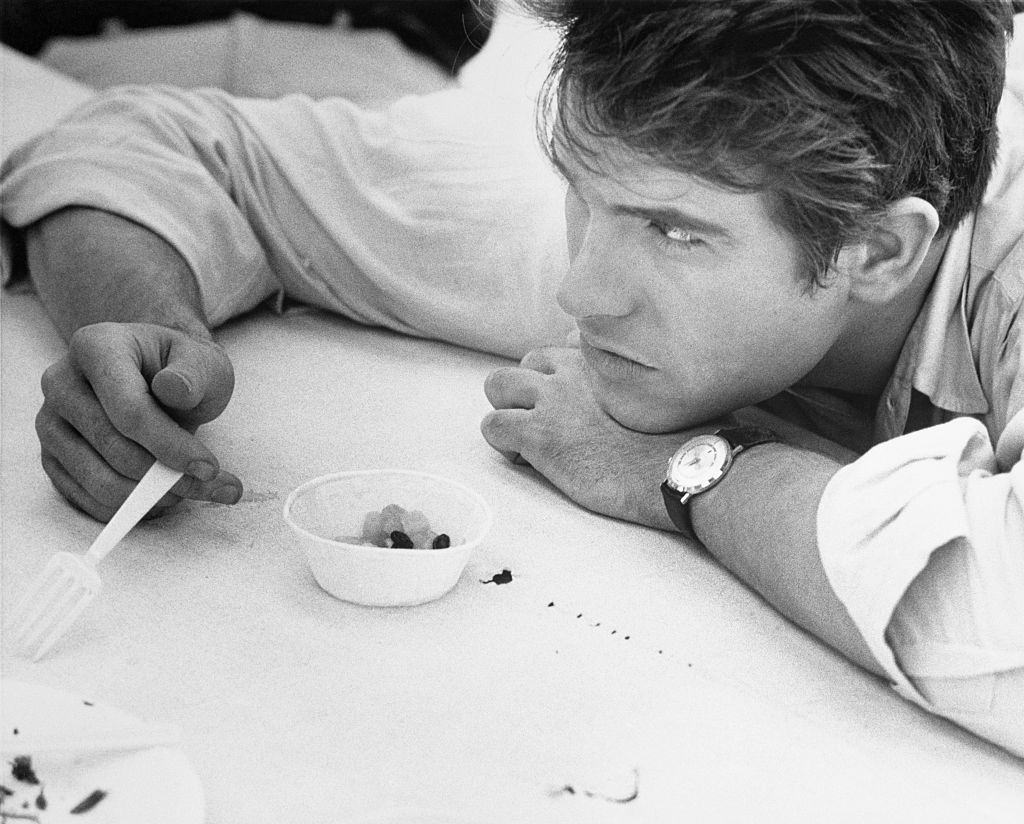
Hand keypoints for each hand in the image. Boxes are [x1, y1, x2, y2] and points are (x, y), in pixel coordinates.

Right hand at [35, 321, 240, 520]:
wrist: (157, 375)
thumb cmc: (181, 369)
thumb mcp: (202, 361)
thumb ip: (193, 374)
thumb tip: (174, 389)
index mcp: (96, 347)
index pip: (129, 409)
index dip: (170, 445)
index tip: (208, 467)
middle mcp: (61, 382)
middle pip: (113, 448)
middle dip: (166, 474)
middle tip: (206, 481)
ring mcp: (51, 423)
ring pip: (99, 481)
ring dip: (150, 497)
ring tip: (186, 487)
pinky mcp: (52, 457)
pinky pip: (87, 499)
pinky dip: (130, 508)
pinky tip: (162, 497)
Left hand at [481, 347, 695, 528]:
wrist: (674, 470)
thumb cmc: (674, 441)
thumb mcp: (653, 393)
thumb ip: (626, 374)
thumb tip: (607, 367)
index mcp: (598, 362)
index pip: (552, 356)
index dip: (554, 387)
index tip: (572, 414)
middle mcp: (571, 372)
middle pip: (520, 366)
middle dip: (525, 398)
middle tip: (548, 430)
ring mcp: (552, 400)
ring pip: (496, 385)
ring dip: (508, 414)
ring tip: (534, 443)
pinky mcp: (539, 433)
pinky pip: (493, 426)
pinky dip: (505, 446)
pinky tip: (535, 463)